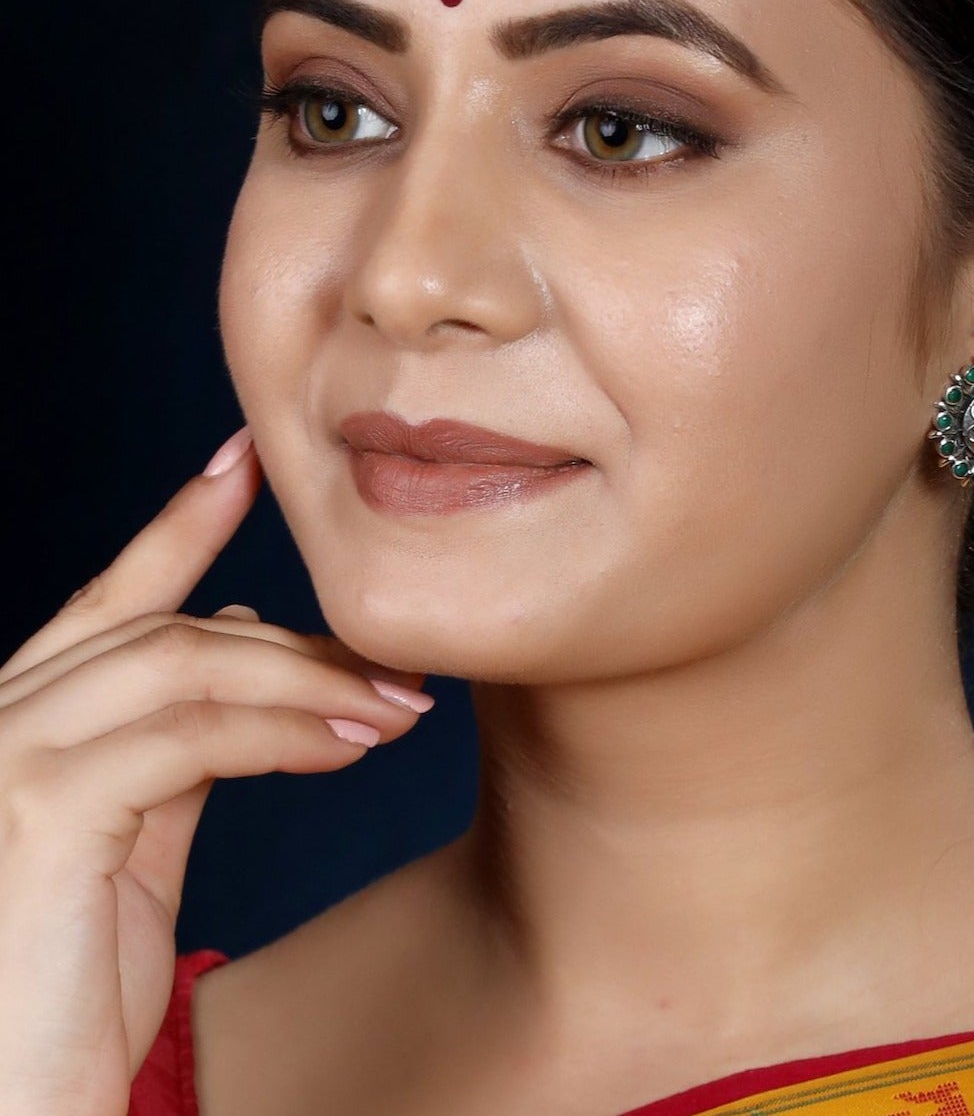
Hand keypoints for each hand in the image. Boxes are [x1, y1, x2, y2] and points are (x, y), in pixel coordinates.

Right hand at [0, 426, 432, 1115]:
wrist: (18, 1105)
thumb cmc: (65, 987)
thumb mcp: (133, 845)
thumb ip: (174, 748)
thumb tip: (238, 656)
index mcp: (23, 722)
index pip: (108, 600)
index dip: (178, 523)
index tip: (246, 458)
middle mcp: (2, 722)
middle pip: (165, 628)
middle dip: (293, 639)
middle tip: (398, 662)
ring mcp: (9, 760)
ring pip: (183, 665)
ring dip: (306, 678)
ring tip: (396, 702)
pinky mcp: (40, 812)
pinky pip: (187, 737)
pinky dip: (281, 729)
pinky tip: (350, 740)